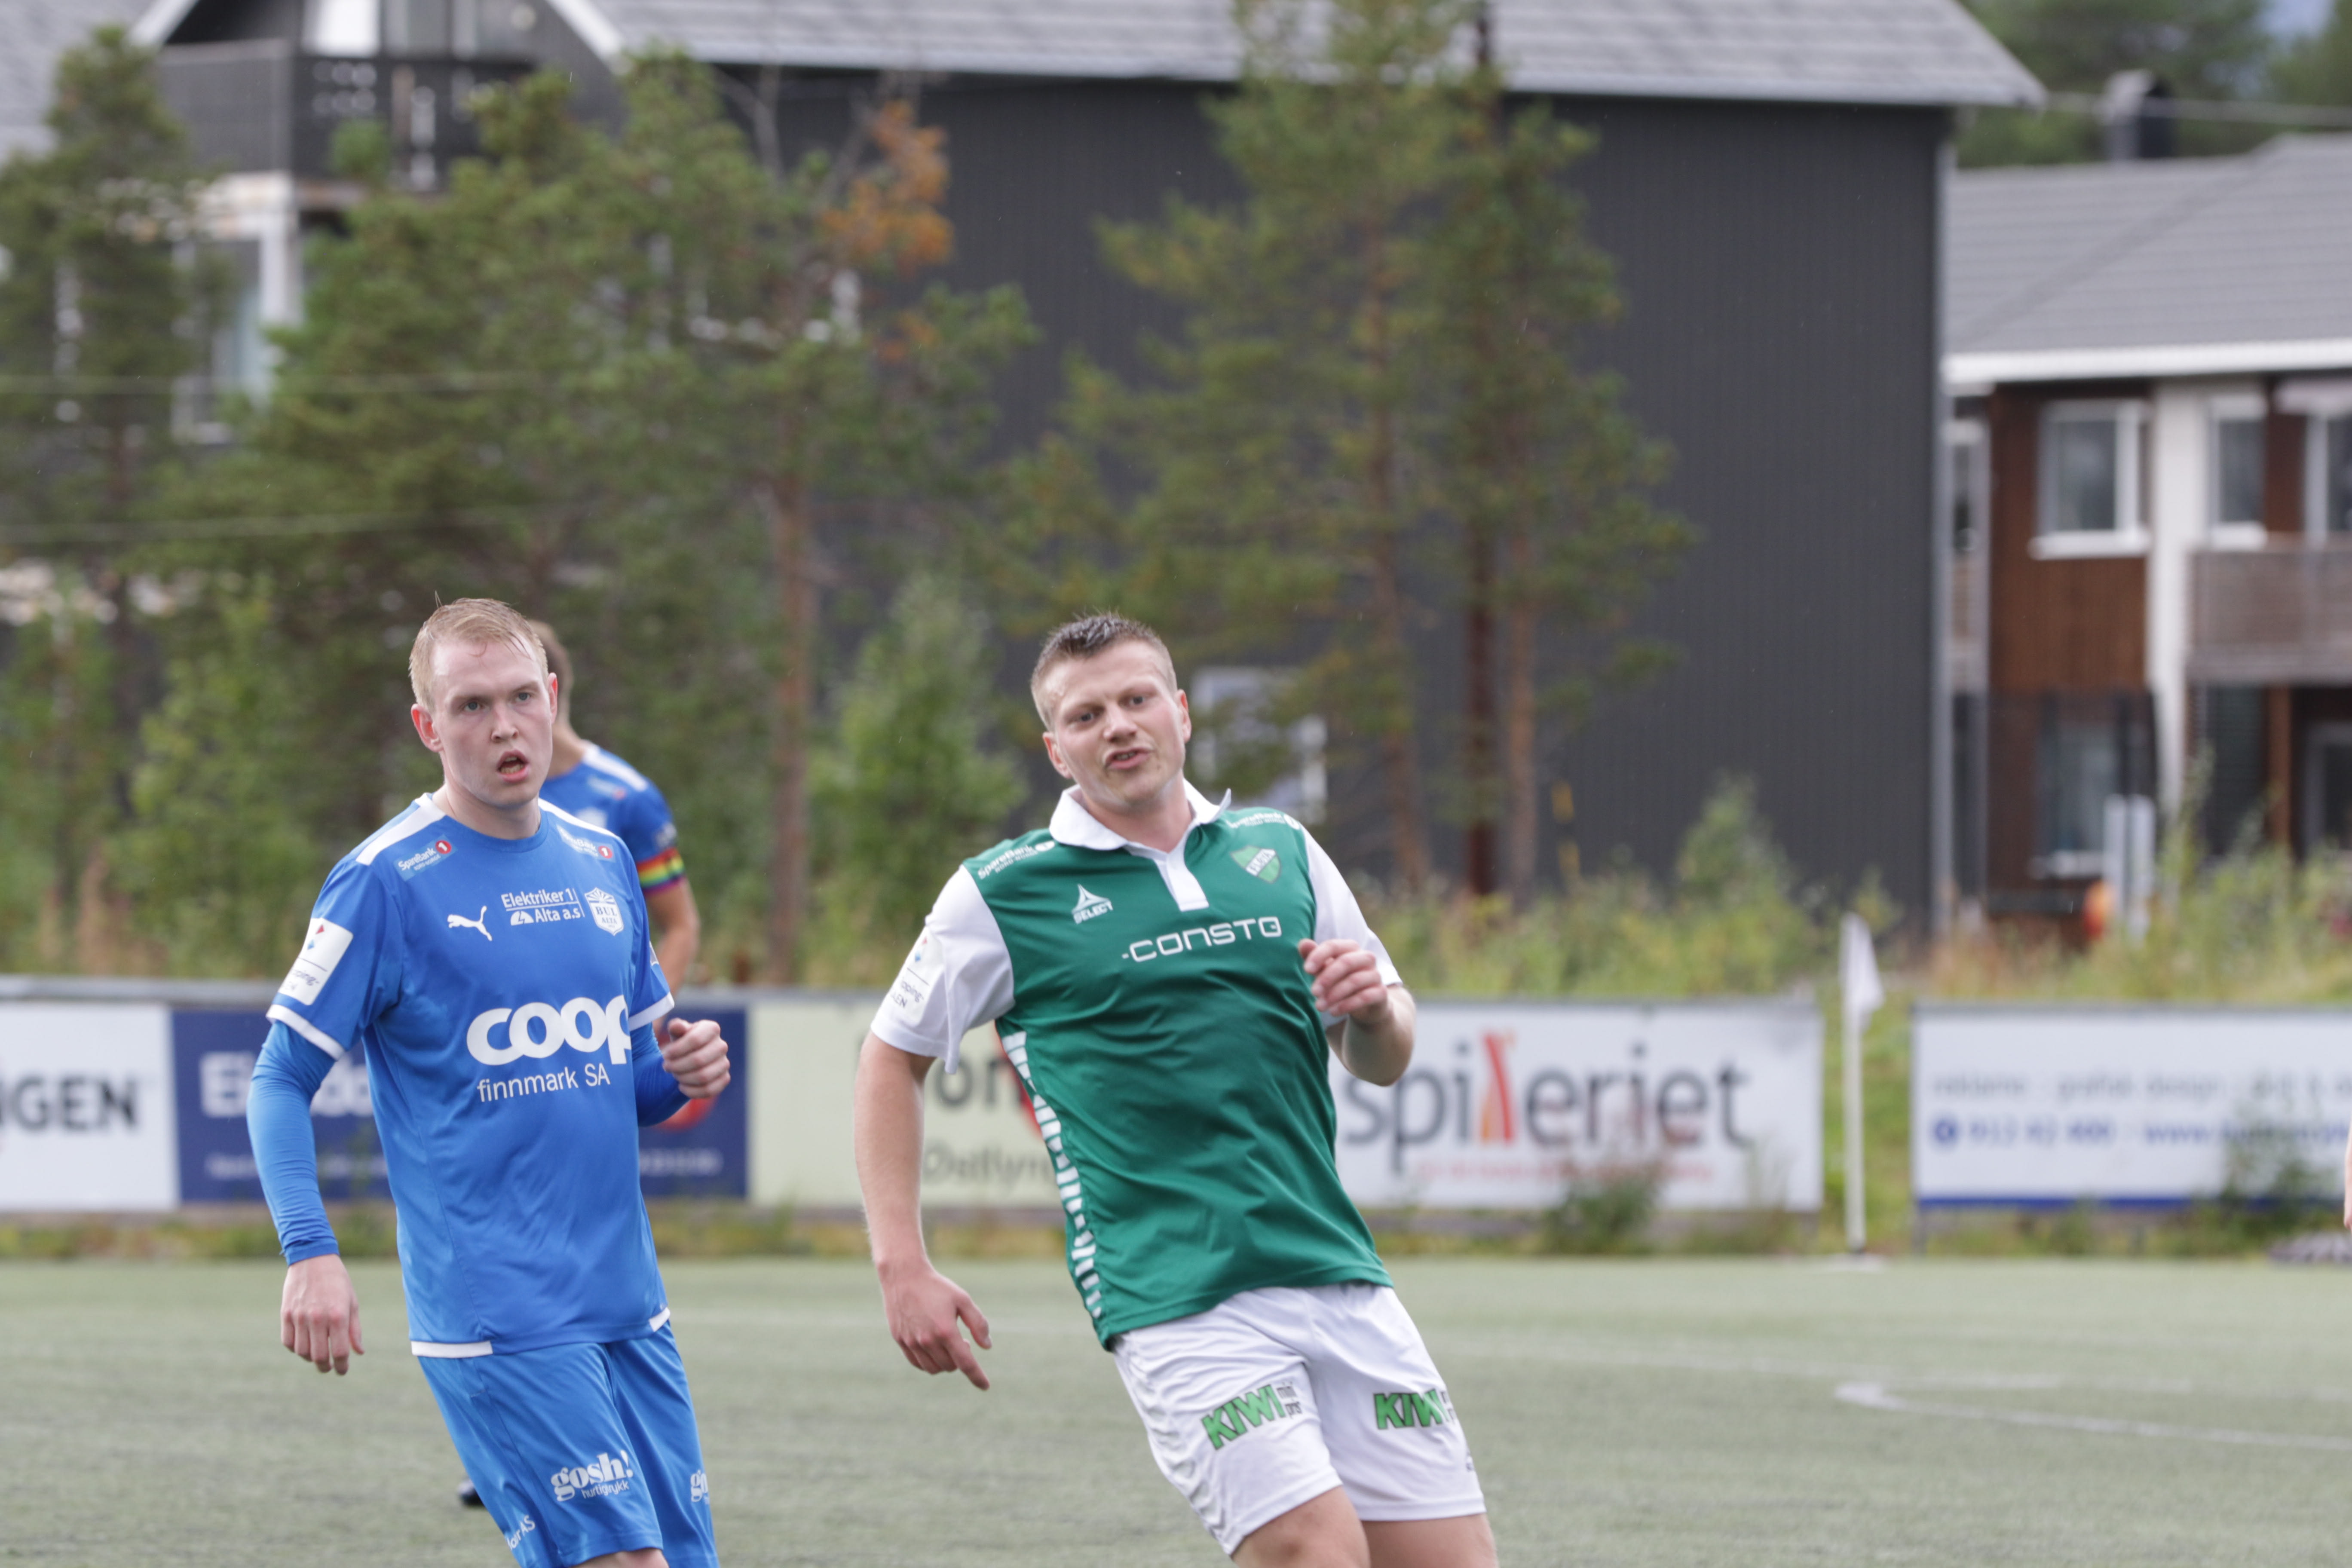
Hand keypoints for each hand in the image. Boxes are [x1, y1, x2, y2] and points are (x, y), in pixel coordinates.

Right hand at [281, 1254, 363, 1374]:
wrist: (312, 1259)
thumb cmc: (337, 1281)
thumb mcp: (352, 1302)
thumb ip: (354, 1329)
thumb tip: (358, 1352)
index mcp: (338, 1315)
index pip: (340, 1351)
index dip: (342, 1366)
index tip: (342, 1371)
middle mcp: (317, 1318)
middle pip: (319, 1356)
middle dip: (325, 1367)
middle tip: (329, 1367)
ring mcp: (299, 1316)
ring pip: (302, 1352)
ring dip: (310, 1359)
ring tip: (317, 1356)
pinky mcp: (285, 1314)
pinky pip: (288, 1342)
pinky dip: (295, 1348)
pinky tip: (304, 1345)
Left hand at [660, 1017, 730, 1099]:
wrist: (688, 1059)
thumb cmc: (681, 1043)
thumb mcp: (676, 1034)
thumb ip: (676, 1027)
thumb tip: (677, 1026)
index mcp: (712, 1029)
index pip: (695, 1039)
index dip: (677, 1049)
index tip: (665, 1055)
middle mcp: (722, 1045)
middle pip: (699, 1060)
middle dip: (678, 1066)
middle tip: (667, 1067)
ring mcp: (725, 1063)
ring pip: (704, 1076)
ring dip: (683, 1078)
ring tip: (674, 1075)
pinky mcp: (724, 1079)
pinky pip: (709, 1090)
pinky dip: (692, 1091)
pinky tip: (682, 1087)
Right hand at [878, 1258, 992, 1389]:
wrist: (904, 1277)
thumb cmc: (937, 1287)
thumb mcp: (963, 1299)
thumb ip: (978, 1323)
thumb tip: (987, 1346)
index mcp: (946, 1331)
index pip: (965, 1363)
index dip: (977, 1376)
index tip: (985, 1386)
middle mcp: (928, 1340)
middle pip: (950, 1366)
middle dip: (960, 1359)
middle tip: (963, 1341)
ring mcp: (912, 1342)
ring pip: (934, 1368)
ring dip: (945, 1363)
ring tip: (948, 1344)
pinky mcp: (900, 1340)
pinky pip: (917, 1363)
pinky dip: (929, 1362)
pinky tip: (933, 1348)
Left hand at [1298, 938, 1390, 1022]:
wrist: (1365, 1005)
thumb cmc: (1340, 981)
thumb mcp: (1324, 970)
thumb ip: (1314, 957)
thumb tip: (1303, 944)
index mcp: (1351, 948)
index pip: (1334, 946)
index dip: (1319, 956)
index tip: (1306, 970)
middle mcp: (1366, 958)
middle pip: (1346, 962)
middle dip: (1327, 977)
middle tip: (1313, 992)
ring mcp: (1375, 974)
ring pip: (1355, 980)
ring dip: (1334, 994)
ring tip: (1320, 1006)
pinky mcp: (1381, 992)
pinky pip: (1365, 996)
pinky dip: (1347, 1005)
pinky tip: (1333, 1012)